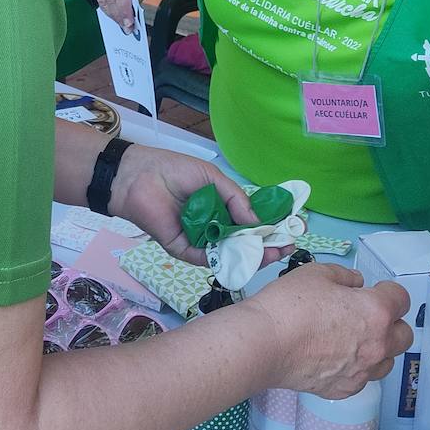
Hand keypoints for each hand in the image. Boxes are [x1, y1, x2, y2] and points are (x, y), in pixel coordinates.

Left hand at [109, 144, 287, 267]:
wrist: (138, 176)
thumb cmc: (173, 170)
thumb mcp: (212, 178)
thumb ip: (236, 199)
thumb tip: (257, 222)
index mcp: (219, 208)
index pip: (249, 223)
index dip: (270, 227)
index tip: (291, 229)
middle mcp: (211, 227)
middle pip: (243, 242)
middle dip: (266, 246)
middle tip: (288, 246)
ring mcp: (198, 240)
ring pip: (229, 254)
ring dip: (252, 256)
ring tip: (274, 252)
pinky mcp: (183, 249)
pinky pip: (208, 259)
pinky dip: (226, 259)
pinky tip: (246, 255)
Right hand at [244, 264, 411, 399]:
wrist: (264, 343)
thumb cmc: (290, 303)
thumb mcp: (317, 273)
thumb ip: (345, 276)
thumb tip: (356, 284)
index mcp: (376, 312)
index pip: (401, 298)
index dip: (387, 290)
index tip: (371, 289)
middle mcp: (377, 345)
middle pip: (404, 335)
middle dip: (391, 322)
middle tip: (366, 315)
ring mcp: (362, 372)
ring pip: (388, 361)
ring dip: (378, 348)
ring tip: (352, 339)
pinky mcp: (344, 389)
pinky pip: (362, 378)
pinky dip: (356, 367)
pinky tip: (334, 357)